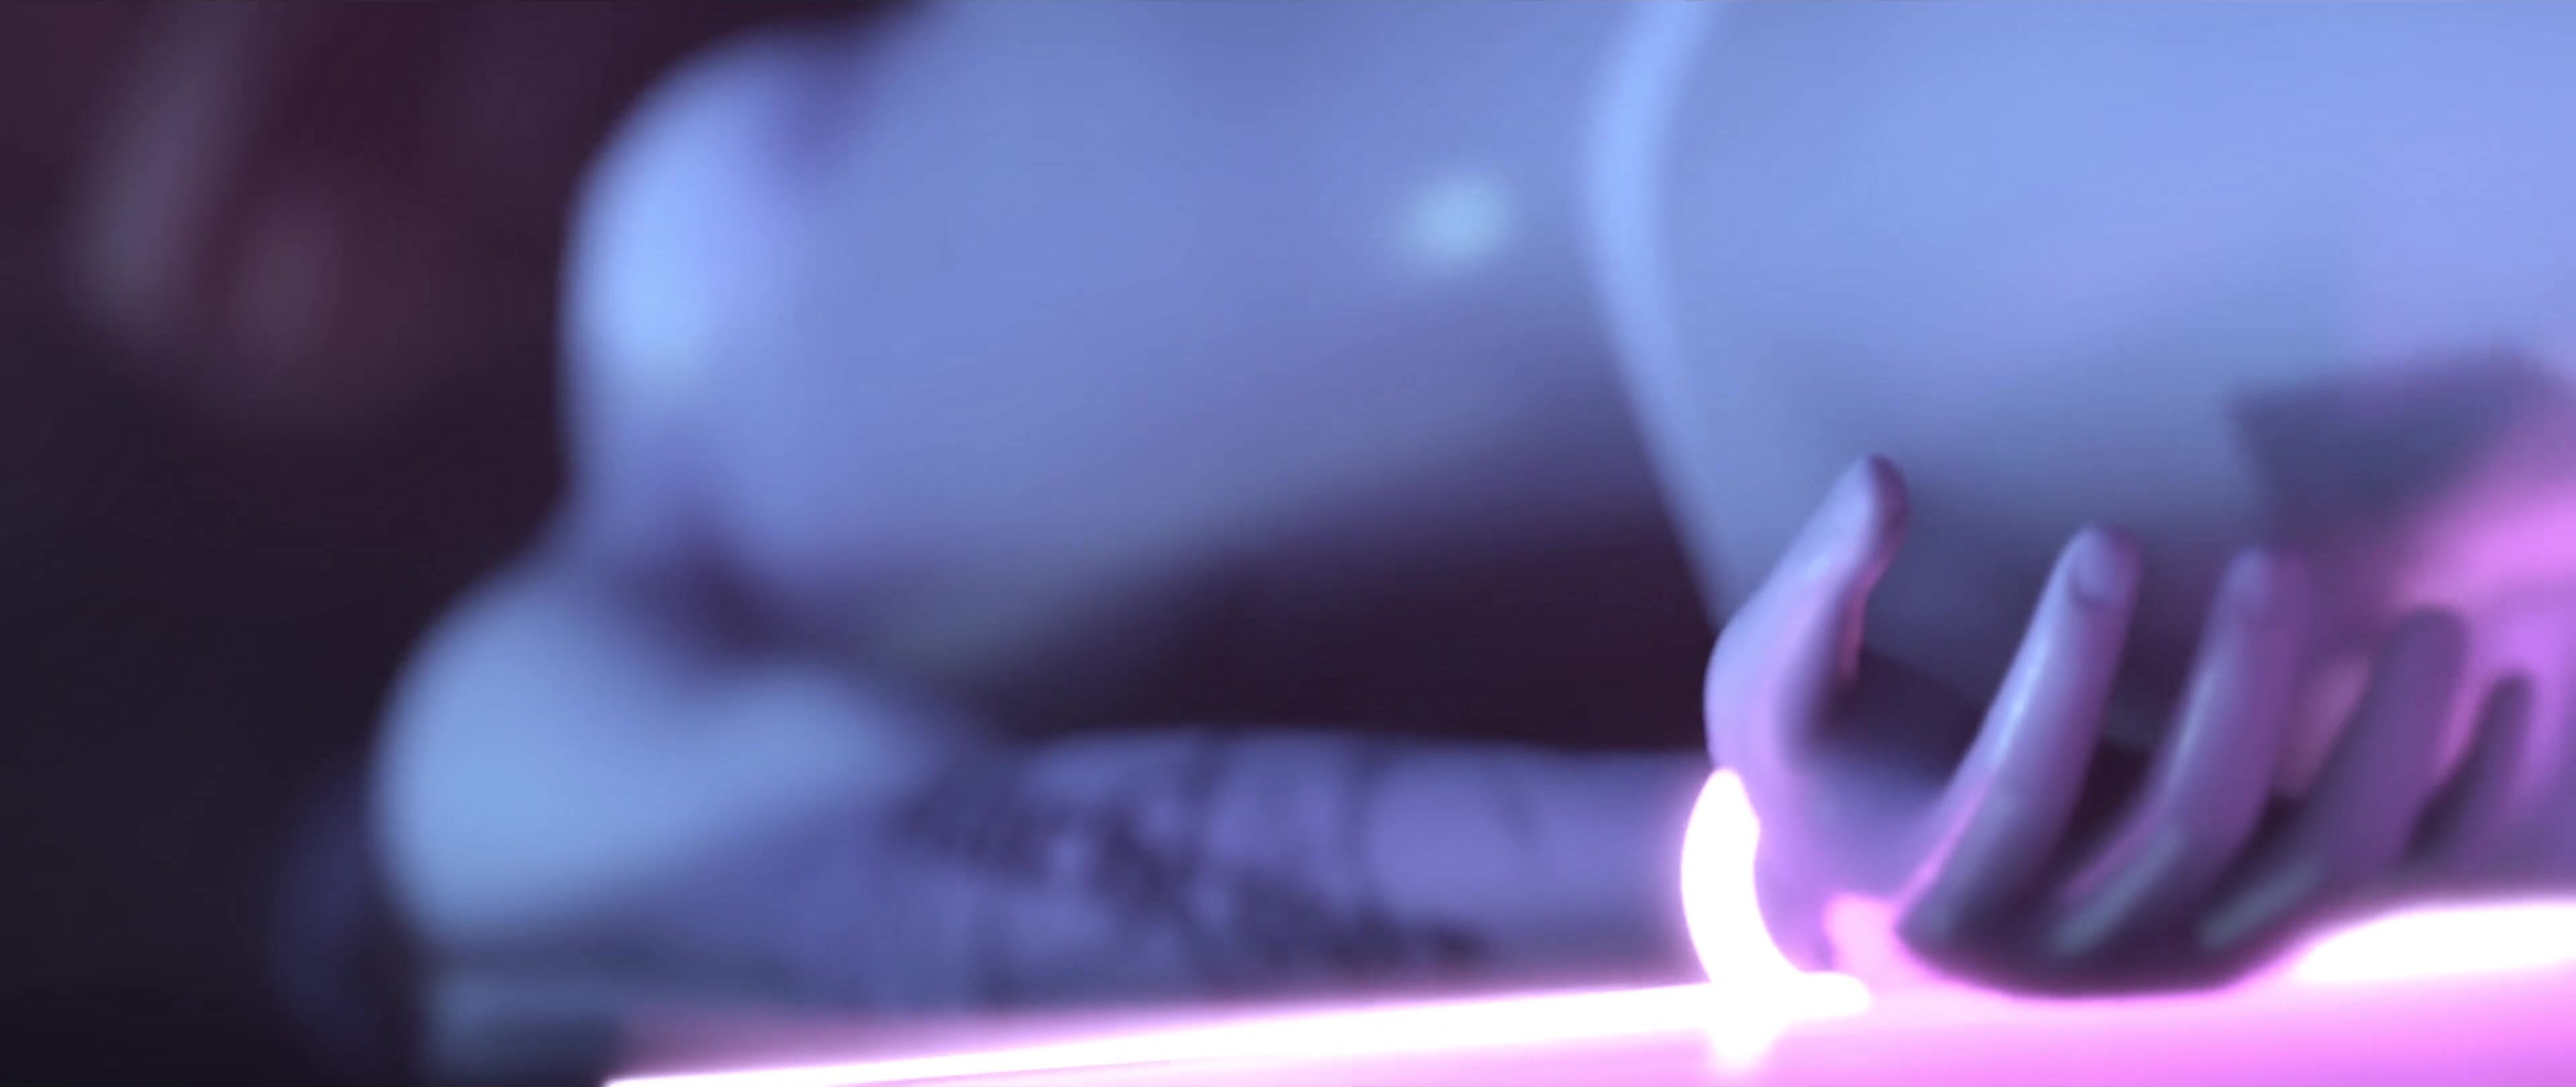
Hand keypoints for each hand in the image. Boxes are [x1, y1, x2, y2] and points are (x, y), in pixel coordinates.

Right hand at [1704, 456, 2532, 992]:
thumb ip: (1810, 588)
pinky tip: (2506, 701)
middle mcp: (2063, 947)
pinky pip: (2383, 889)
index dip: (2066, 671)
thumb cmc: (1818, 770)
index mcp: (1931, 887)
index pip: (2017, 792)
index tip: (2102, 540)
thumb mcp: (1768, 685)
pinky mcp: (2249, 937)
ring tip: (2431, 628)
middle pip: (2184, 833)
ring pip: (2310, 878)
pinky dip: (2458, 805)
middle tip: (2274, 562)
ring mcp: (2173, 955)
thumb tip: (1877, 476)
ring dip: (2383, 755)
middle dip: (2242, 692)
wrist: (1867, 901)